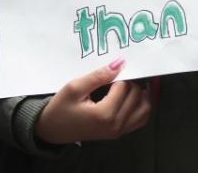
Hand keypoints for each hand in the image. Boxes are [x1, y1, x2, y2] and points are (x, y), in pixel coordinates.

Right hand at [34, 59, 151, 143]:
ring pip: (145, 109)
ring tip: (129, 84)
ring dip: (141, 94)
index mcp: (105, 114)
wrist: (52, 130)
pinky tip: (132, 97)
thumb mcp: (75, 87)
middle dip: (131, 82)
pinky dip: (141, 106)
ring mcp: (118, 132)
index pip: (124, 87)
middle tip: (118, 76)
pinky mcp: (118, 133)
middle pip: (137, 96)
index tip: (110, 70)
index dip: (119, 75)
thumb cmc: (61, 108)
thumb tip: (120, 63)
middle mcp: (115, 125)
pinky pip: (141, 119)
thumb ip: (98, 76)